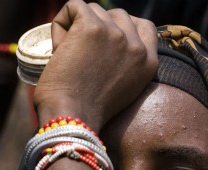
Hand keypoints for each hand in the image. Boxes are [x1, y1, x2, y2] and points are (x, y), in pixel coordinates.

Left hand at [34, 0, 157, 131]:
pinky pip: (73, 7)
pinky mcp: (91, 27)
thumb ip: (124, 65)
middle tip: (80, 58)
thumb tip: (104, 43)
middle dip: (96, 29)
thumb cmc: (86, 114)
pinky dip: (60, 24)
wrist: (72, 120)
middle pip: (116, 15)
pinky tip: (58, 48)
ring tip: (68, 58)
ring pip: (93, 10)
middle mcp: (136, 46)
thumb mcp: (122, 90)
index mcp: (149, 63)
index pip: (144, 26)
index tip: (102, 44)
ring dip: (75, 29)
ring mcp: (115, 34)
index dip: (120, 29)